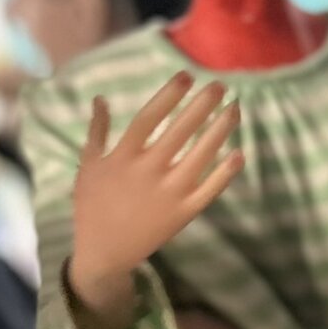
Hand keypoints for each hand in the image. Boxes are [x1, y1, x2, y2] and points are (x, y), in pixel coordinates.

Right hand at [70, 74, 242, 313]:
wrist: (104, 252)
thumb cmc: (93, 205)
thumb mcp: (88, 166)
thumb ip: (97, 132)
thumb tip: (101, 98)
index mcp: (122, 158)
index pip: (148, 118)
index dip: (169, 96)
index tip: (187, 76)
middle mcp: (147, 172)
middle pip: (180, 132)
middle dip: (202, 106)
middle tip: (221, 86)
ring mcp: (168, 194)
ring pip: (200, 157)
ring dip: (220, 131)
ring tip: (235, 109)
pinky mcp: (184, 213)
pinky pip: (210, 190)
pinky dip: (225, 173)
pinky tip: (239, 153)